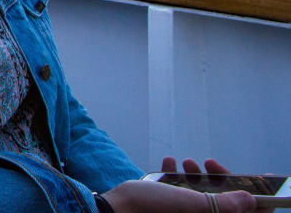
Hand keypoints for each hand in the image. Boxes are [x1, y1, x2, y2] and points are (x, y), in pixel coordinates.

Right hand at [103, 160, 254, 212]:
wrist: (115, 209)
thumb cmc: (153, 209)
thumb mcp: (193, 204)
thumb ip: (225, 204)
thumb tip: (251, 200)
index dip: (255, 201)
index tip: (255, 180)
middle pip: (223, 202)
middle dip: (219, 180)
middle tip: (209, 165)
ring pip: (199, 195)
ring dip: (196, 175)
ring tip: (186, 163)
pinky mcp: (164, 206)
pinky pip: (177, 192)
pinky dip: (175, 176)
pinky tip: (168, 163)